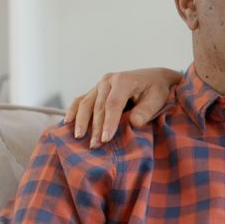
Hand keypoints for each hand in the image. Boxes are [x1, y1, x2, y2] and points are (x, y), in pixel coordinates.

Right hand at [63, 68, 182, 147]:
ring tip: (80, 138)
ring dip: (82, 121)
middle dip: (96, 127)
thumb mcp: (157, 99)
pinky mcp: (95, 91)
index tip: (106, 138)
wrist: (154, 78)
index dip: (109, 122)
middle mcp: (108, 81)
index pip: (113, 103)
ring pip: (86, 103)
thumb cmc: (157, 90)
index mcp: (123, 80)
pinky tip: (68, 123)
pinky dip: (73, 111)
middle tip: (95, 145)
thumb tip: (133, 122)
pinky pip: (81, 100)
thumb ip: (146, 111)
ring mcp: (100, 85)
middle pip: (98, 106)